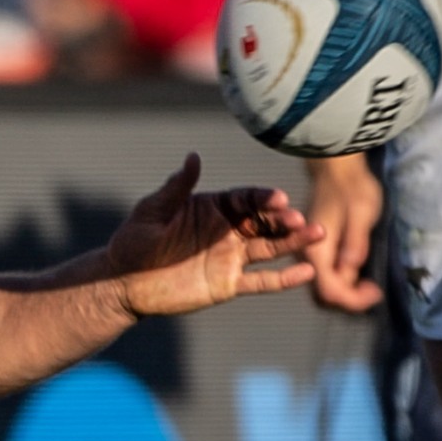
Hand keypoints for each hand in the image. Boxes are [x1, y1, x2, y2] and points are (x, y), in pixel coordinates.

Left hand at [106, 154, 322, 317]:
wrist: (124, 283)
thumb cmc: (134, 242)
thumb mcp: (153, 212)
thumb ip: (176, 188)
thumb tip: (193, 157)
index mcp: (214, 207)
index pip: (246, 199)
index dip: (263, 198)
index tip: (278, 198)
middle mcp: (228, 229)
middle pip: (265, 221)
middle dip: (284, 219)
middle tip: (301, 219)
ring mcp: (231, 257)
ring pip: (270, 248)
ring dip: (294, 242)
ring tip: (317, 235)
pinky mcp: (229, 284)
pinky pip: (261, 281)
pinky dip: (284, 278)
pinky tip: (306, 272)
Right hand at [303, 154, 385, 312]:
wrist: (336, 169)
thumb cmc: (351, 188)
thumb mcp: (361, 213)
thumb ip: (355, 242)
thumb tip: (352, 266)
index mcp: (314, 252)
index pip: (330, 291)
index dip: (354, 299)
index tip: (376, 291)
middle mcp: (305, 258)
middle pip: (323, 296)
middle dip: (350, 299)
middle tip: (373, 289)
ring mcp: (307, 255)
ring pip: (323, 288)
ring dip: (347, 291)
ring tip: (369, 281)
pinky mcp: (314, 251)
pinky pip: (325, 276)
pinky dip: (342, 280)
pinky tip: (358, 270)